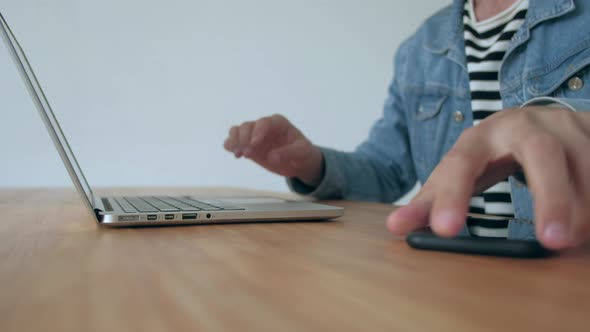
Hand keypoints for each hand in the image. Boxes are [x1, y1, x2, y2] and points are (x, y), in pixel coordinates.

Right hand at [224, 114, 323, 185]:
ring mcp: (254, 135)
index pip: (264, 122)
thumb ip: (289, 152)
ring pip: (237, 131)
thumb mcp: (302, 152)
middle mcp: (263, 126)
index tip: (254, 143)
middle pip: (247, 126)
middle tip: (248, 154)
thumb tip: (272, 156)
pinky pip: (233, 141)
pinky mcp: (248, 146)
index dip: (257, 131)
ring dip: (234, 141)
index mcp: (277, 122)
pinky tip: (236, 156)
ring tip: (238, 154)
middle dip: (244, 139)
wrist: (298, 162)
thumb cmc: (302, 153)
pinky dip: (230, 146)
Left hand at [386, 106, 589, 249]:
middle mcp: (523, 124)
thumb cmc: (488, 154)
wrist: (529, 124)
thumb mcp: (459, 172)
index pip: (461, 163)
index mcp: (479, 136)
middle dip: (550, 197)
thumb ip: (431, 202)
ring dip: (584, 203)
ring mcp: (563, 124)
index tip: (445, 231)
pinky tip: (589, 221)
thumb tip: (395, 228)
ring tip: (575, 237)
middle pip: (540, 154)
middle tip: (552, 242)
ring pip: (584, 159)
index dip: (451, 195)